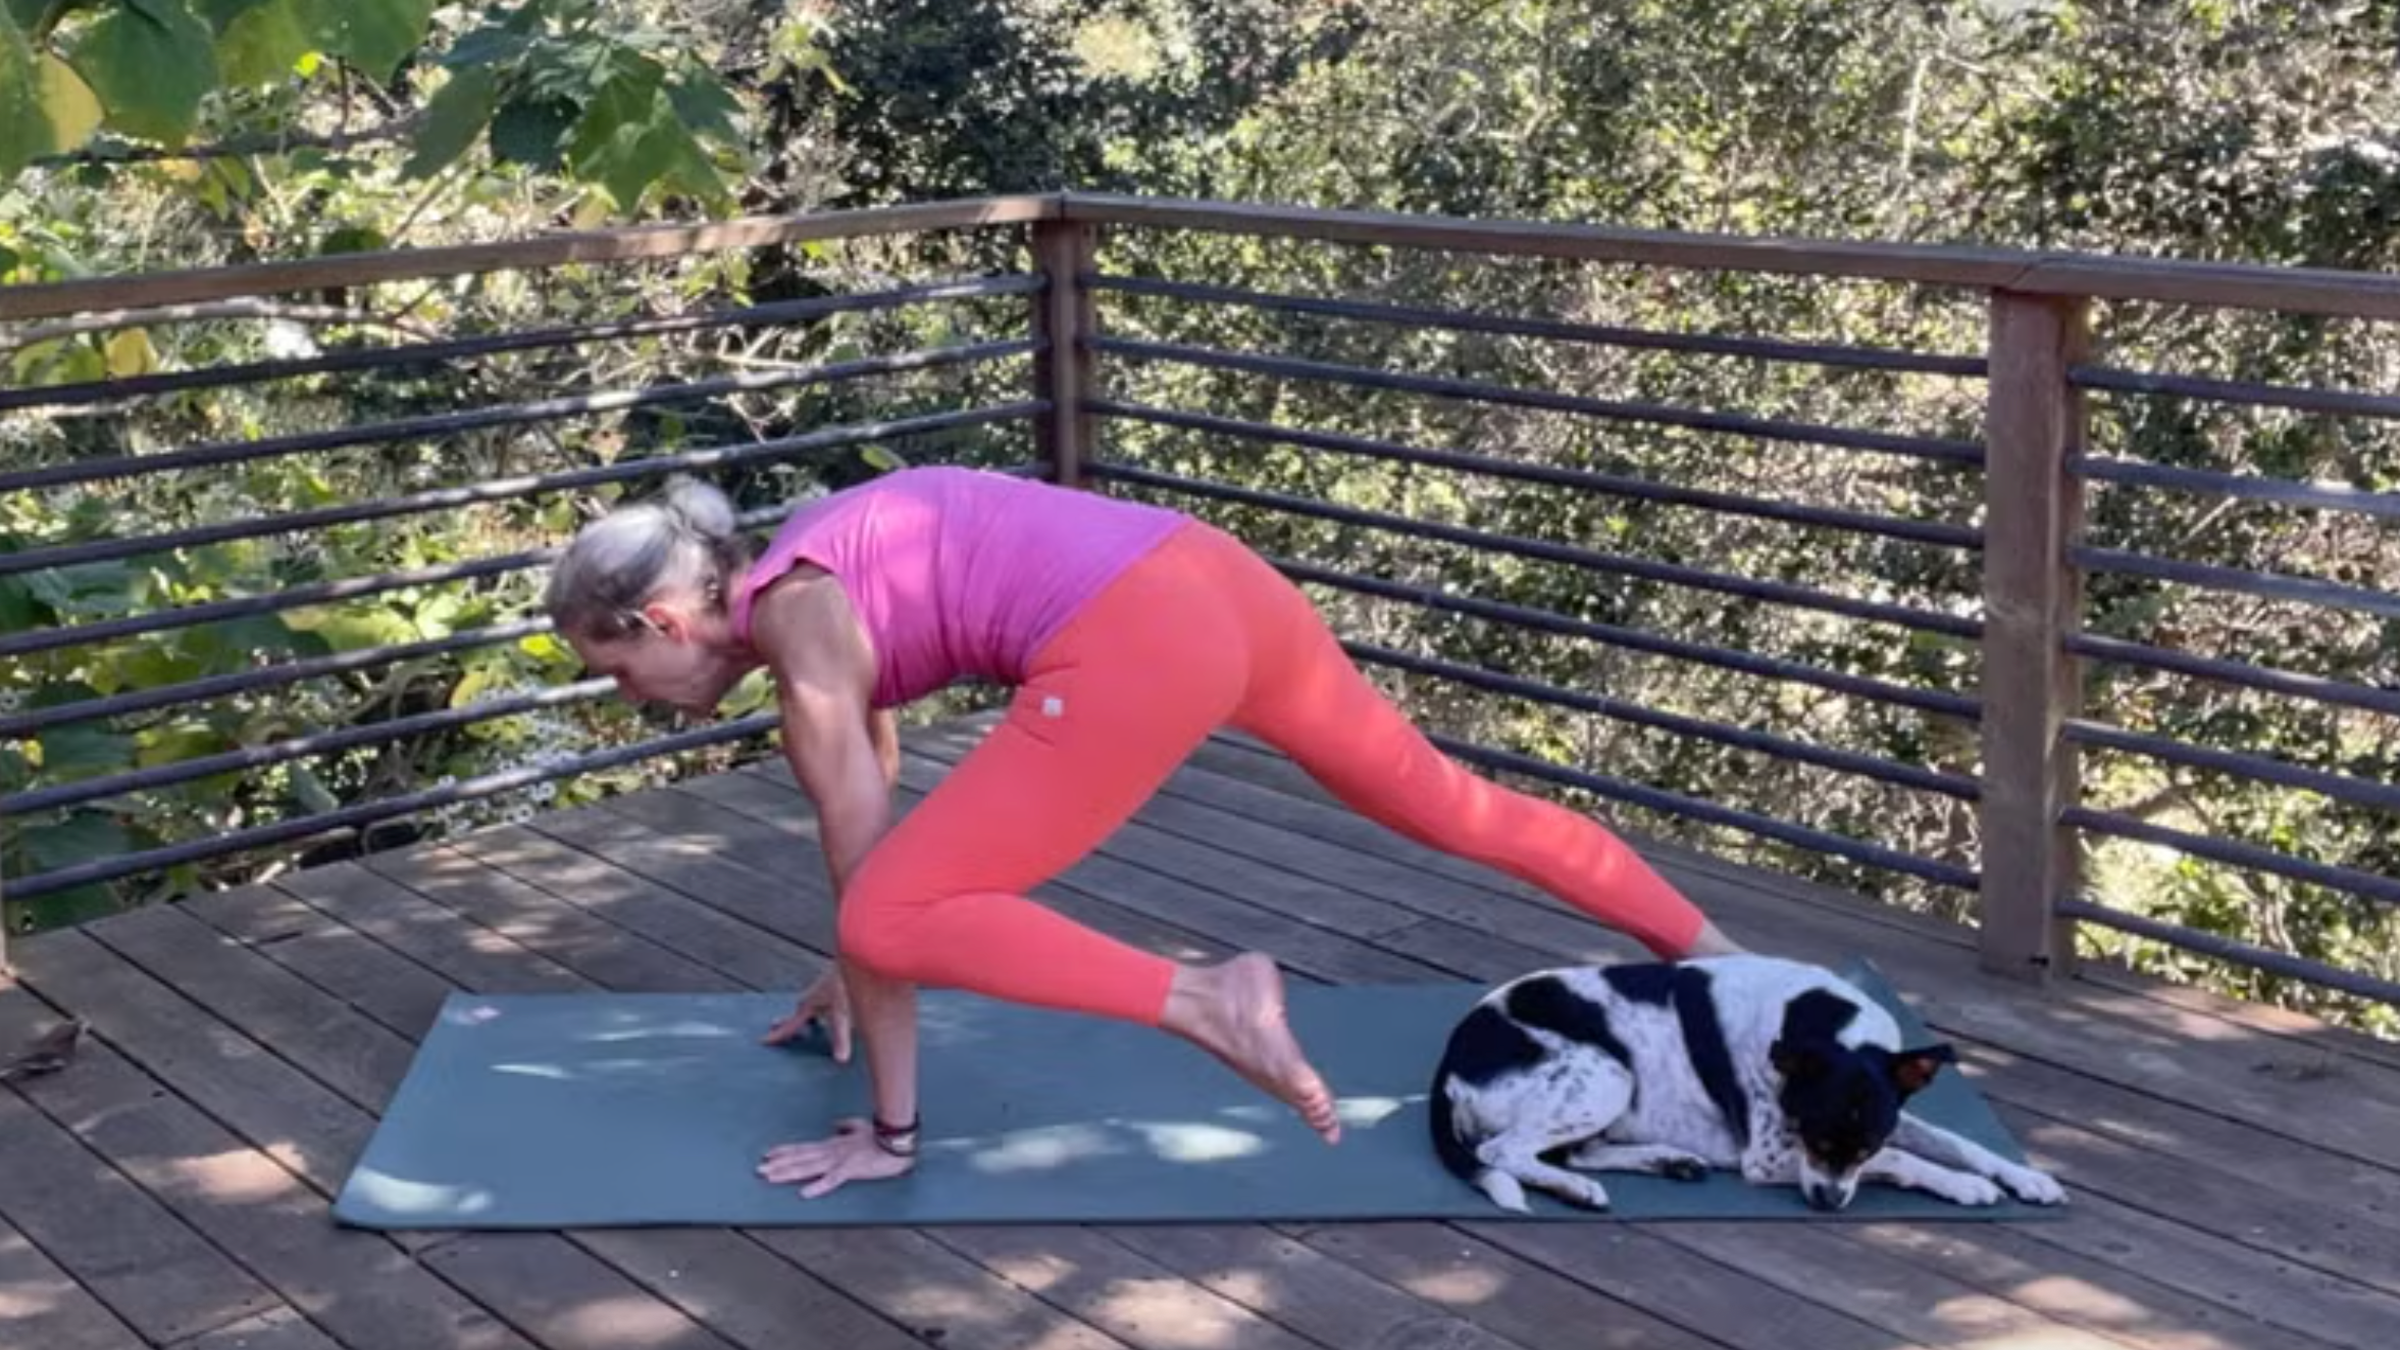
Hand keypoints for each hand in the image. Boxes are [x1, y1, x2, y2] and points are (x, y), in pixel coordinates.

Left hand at [758, 1117, 915, 1197]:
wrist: (898, 1142)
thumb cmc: (881, 1137)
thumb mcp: (860, 1128)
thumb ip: (846, 1127)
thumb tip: (836, 1125)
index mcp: (833, 1144)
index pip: (804, 1148)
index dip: (785, 1151)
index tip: (768, 1154)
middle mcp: (832, 1151)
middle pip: (800, 1158)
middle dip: (778, 1164)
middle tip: (759, 1169)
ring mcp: (840, 1160)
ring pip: (809, 1167)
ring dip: (788, 1172)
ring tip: (770, 1177)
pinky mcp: (851, 1169)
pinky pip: (832, 1180)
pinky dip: (818, 1186)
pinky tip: (804, 1193)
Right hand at [764, 967, 850, 1060]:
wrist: (856, 955)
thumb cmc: (846, 982)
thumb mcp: (843, 1013)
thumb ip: (841, 1037)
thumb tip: (840, 1060)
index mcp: (808, 1005)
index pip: (790, 1026)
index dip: (777, 1036)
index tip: (761, 1041)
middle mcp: (811, 997)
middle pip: (797, 1014)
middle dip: (787, 1022)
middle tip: (774, 1025)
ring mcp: (822, 989)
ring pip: (810, 1006)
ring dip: (806, 1015)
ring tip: (809, 1022)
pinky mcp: (833, 985)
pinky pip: (822, 1001)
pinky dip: (822, 1009)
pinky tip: (832, 1009)